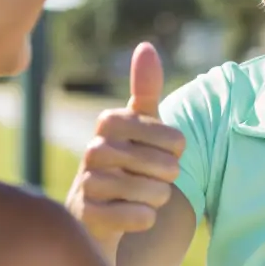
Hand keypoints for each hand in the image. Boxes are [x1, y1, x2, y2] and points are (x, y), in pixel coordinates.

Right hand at [66, 43, 185, 264]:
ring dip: (156, 200)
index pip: (173, 138)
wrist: (93, 216)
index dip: (177, 150)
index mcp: (109, 123)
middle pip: (165, 167)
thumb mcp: (137, 127)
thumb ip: (144, 90)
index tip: (164, 152)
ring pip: (153, 193)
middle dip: (167, 179)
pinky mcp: (87, 216)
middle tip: (151, 180)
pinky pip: (139, 218)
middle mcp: (93, 149)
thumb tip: (146, 46)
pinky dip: (144, 220)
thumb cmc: (123, 164)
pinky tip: (130, 216)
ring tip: (141, 197)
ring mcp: (87, 184)